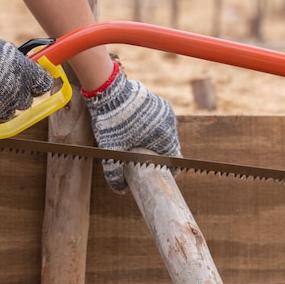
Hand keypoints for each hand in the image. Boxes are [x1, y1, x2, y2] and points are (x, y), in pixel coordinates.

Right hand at [0, 25, 52, 128]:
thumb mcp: (5, 50)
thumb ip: (21, 64)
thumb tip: (30, 70)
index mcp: (26, 75)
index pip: (43, 84)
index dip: (37, 84)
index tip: (33, 83)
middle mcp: (17, 95)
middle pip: (26, 102)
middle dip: (19, 95)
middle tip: (4, 86)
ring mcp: (0, 109)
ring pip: (9, 113)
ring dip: (2, 105)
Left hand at [83, 63, 181, 192]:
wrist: (109, 92)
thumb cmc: (112, 122)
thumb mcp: (111, 152)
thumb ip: (115, 174)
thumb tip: (121, 191)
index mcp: (165, 137)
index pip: (175, 160)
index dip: (170, 171)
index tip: (162, 175)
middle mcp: (170, 124)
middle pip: (170, 147)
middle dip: (160, 155)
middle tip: (146, 161)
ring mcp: (166, 111)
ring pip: (166, 133)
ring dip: (157, 141)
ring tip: (142, 146)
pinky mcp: (160, 102)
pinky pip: (161, 121)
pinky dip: (154, 127)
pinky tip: (140, 130)